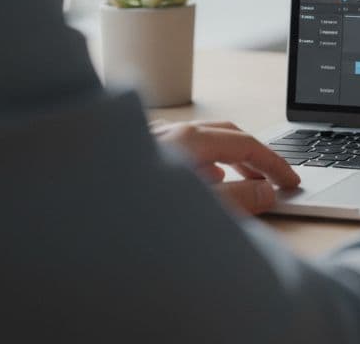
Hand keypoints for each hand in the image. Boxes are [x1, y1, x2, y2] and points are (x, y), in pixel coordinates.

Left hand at [151, 120, 300, 214]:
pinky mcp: (137, 154)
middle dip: (254, 156)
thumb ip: (239, 199)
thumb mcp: (201, 210)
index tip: (290, 181)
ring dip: (228, 158)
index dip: (273, 163)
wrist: (69, 227)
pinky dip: (203, 160)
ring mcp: (150, 140)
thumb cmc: (136, 214)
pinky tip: (202, 179)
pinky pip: (180, 147)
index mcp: (189, 139)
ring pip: (200, 139)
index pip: (246, 144)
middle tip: (273, 179)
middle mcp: (170, 131)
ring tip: (244, 181)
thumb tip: (266, 191)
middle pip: (226, 135)